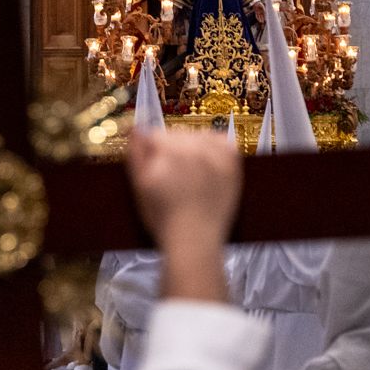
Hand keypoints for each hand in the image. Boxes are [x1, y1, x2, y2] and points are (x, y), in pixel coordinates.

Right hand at [127, 131, 239, 302]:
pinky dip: (214, 146)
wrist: (195, 241)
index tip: (154, 171)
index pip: (154, 135)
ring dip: (191, 147)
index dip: (150, 154)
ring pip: (197, 135)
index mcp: (167, 152)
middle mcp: (192, 149)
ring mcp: (215, 155)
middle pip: (176, 134)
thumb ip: (136, 153)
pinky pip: (222, 140)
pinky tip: (207, 163)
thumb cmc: (164, 219)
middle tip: (172, 177)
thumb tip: (136, 127)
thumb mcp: (139, 187)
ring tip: (189, 174)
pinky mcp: (232, 163)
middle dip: (170, 150)